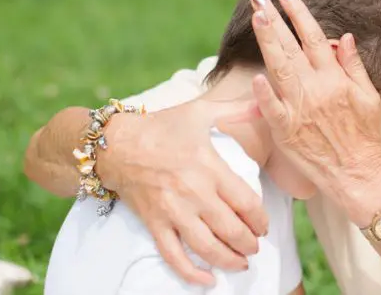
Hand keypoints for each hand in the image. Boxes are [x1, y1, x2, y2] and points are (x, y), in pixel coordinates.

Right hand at [96, 99, 267, 284]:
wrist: (116, 143)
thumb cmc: (162, 126)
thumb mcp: (201, 110)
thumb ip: (236, 109)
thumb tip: (263, 103)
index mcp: (210, 167)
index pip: (246, 202)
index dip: (260, 219)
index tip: (264, 225)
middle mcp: (194, 193)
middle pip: (231, 229)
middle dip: (249, 243)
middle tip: (256, 246)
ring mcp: (173, 211)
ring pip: (207, 247)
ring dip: (229, 260)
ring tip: (242, 263)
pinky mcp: (154, 223)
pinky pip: (173, 256)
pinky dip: (191, 273)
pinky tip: (208, 280)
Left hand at [249, 0, 380, 223]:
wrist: (357, 173)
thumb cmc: (364, 135)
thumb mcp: (368, 95)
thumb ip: (354, 65)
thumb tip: (344, 36)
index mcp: (335, 78)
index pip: (314, 37)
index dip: (299, 14)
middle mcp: (317, 88)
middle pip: (292, 47)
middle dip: (274, 20)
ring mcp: (300, 108)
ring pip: (279, 68)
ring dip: (267, 41)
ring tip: (256, 17)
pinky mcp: (286, 130)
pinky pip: (272, 108)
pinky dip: (264, 93)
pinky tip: (254, 77)